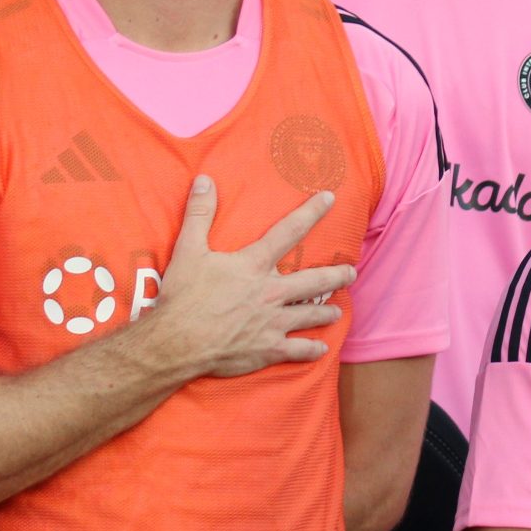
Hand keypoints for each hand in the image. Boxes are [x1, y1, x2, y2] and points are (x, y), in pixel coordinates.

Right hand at [142, 176, 357, 379]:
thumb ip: (199, 213)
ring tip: (338, 310)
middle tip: (351, 272)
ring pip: (311, 315)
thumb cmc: (183, 297)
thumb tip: (204, 180)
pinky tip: (321, 349)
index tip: (329, 199)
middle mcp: (271, 292)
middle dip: (337, 275)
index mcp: (254, 265)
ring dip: (327, 312)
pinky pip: (299, 350)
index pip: (289, 231)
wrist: (178, 342)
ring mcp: (273, 323)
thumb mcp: (188, 249)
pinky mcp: (269, 349)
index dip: (311, 212)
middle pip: (314, 280)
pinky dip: (312, 350)